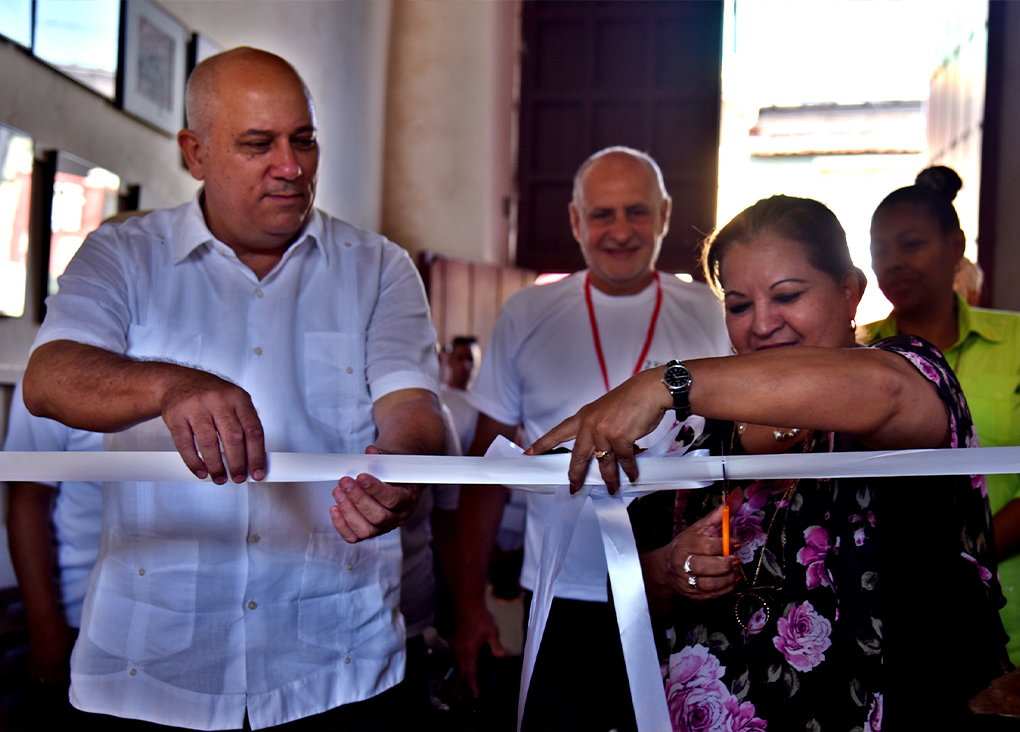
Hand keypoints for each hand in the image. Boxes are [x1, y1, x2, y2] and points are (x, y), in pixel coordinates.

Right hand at [27, 619, 74, 686]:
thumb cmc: (60, 630)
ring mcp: (37, 664)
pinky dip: (36, 677)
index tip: (71, 682)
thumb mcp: (71, 642)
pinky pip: (31, 674)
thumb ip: (73, 654)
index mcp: (59, 662)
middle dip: (58, 684)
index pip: (63, 679)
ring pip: (41, 680)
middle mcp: (47, 665)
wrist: (43, 623)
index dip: (67, 682)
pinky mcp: (30, 660)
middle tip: (62, 682)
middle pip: (52, 682)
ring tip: (52, 680)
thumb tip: (77, 661)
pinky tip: (41, 675)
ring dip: (47, 681)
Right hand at [160, 369, 265, 483]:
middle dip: (237, 463)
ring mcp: (196, 406)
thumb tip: (254, 458)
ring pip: (209, 443)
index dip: (257, 455)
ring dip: (216, 466)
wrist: (178, 381)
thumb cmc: (210, 396)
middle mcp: (218, 400)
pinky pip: (185, 444)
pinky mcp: (176, 415)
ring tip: (220, 477)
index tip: (257, 472)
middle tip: (239, 477)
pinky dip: (194, 462)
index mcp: (238, 398)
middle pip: (233, 438)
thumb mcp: (233, 401)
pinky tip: (201, 470)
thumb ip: (244, 425)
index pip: (253, 430)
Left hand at [329, 446, 419, 542]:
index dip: (376, 489)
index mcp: (409, 498)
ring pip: (366, 529)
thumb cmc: (392, 471)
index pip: (393, 499)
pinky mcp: (369, 532)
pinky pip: (354, 537)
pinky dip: (341, 524)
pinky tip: (335, 508)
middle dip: (358, 498)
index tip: (360, 477)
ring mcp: (383, 528)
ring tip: (338, 492)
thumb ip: (381, 458)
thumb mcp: (392, 461)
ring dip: (348, 510)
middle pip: (378, 516)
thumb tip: (370, 452)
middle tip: (344, 481)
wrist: (393, 479)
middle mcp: (398, 517)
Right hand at [452, 602, 505, 696]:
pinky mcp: (456, 639)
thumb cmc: (481, 617)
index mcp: (470, 651)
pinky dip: (459, 663)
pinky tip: (463, 662)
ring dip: (463, 673)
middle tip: (471, 692)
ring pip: (458, 664)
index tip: (474, 694)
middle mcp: (461, 650)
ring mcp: (457, 644)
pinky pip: (456, 656)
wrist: (468, 604)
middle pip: (462, 670)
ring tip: (468, 679)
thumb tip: (501, 656)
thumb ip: (495, 645)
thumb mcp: (492, 631)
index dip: (472, 684)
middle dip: (466, 682)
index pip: (470, 672)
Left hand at [527, 366, 671, 492]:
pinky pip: (623, 461)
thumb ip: (598, 428)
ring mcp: (604, 432)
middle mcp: (590, 424)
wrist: (650, 390)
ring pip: (603, 464)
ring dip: (609, 478)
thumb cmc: (632, 399)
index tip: (530, 452)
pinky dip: (629, 470)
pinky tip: (632, 475)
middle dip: (575, 475)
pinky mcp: (620, 438)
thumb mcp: (606, 410)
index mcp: (584, 416)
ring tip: (612, 487)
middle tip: (574, 487)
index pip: (559, 431)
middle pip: (577, 457)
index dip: (543, 443)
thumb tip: (602, 451)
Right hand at [663, 492, 743, 600]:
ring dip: (727, 578)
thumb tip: (738, 495)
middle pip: (704, 567)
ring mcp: (686, 580)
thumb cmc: (688, 544)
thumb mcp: (702, 527)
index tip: (736, 544)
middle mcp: (682, 562)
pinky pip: (712, 594)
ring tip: (735, 570)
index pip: (705, 546)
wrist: (667, 567)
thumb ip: (721, 513)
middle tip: (735, 560)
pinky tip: (732, 579)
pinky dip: (726, 588)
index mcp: (685, 544)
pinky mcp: (692, 594)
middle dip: (725, 565)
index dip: (724, 546)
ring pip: (709, 584)